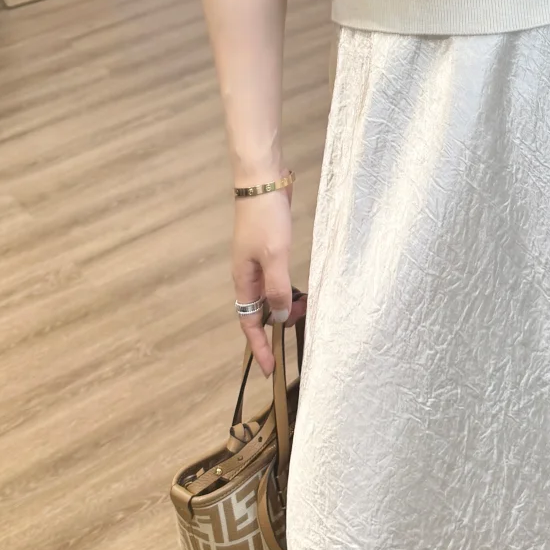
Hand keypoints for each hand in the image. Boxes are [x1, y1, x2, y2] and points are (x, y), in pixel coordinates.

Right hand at [231, 180, 293, 375]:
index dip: (258, 346)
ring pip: (270, 294)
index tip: (269, 368)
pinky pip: (276, 278)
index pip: (248, 322)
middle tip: (301, 327)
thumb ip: (277, 289)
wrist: (262, 180)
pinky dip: (288, 287)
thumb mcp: (275, 256)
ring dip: (286, 305)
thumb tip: (281, 319)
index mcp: (243, 279)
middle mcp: (247, 274)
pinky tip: (302, 286)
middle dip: (277, 326)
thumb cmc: (265, 218)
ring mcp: (257, 261)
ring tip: (306, 307)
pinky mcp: (269, 248)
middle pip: (259, 310)